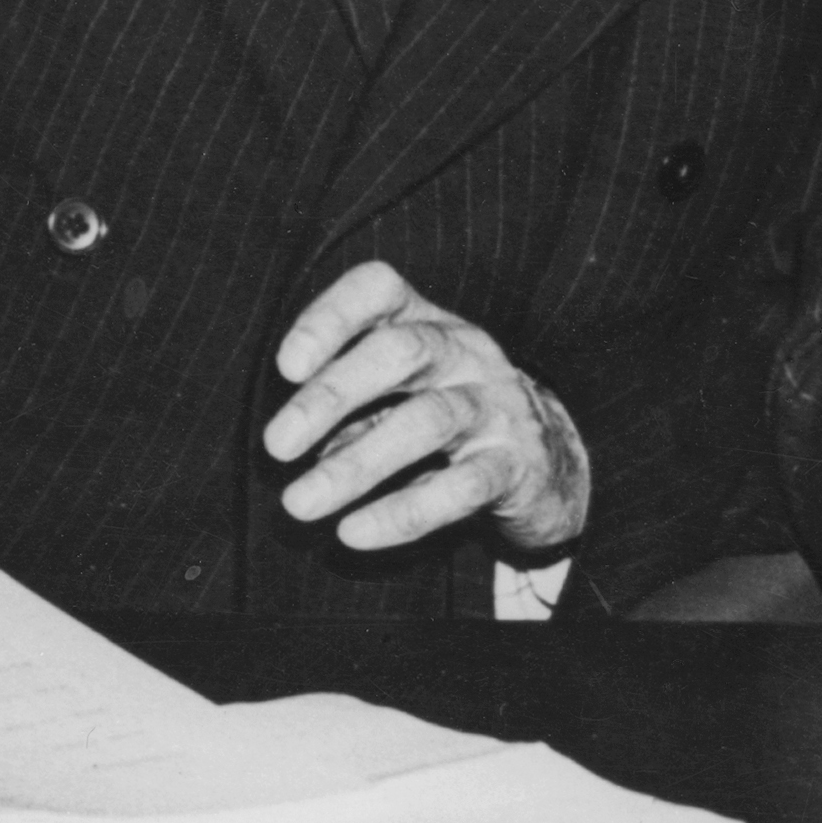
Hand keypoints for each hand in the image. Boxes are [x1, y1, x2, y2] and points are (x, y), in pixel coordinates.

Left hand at [262, 260, 589, 558]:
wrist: (545, 460)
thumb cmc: (441, 418)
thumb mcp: (395, 394)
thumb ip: (345, 407)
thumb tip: (286, 442)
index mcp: (426, 322)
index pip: (380, 290)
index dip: (331, 320)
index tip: (286, 367)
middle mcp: (465, 352)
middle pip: (402, 351)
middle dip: (333, 396)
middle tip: (276, 446)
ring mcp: (496, 405)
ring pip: (428, 421)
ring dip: (355, 464)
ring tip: (299, 503)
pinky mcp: (515, 464)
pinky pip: (461, 487)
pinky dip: (403, 512)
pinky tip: (354, 532)